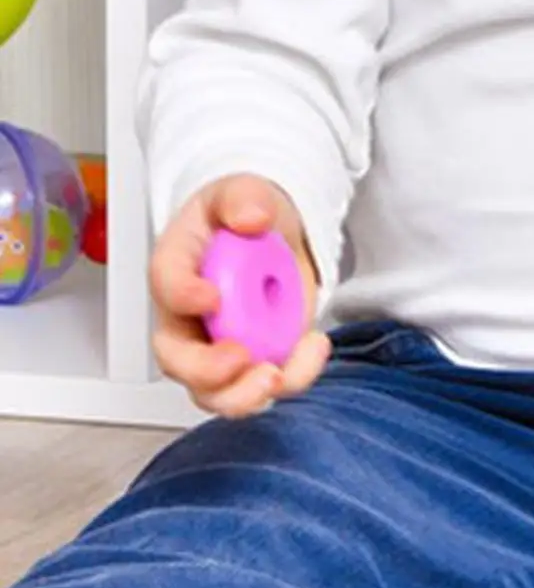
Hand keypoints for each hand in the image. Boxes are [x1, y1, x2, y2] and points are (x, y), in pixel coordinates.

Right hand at [149, 174, 327, 416]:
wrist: (278, 238)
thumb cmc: (247, 218)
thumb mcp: (245, 191)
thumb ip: (243, 198)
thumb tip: (252, 216)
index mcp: (177, 267)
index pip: (164, 286)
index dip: (182, 296)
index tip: (210, 297)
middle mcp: (189, 317)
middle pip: (177, 359)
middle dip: (205, 371)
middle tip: (240, 359)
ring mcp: (221, 347)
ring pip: (216, 392)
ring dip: (245, 395)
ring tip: (276, 376)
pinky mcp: (259, 362)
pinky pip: (268, 386)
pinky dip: (295, 376)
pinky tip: (315, 344)